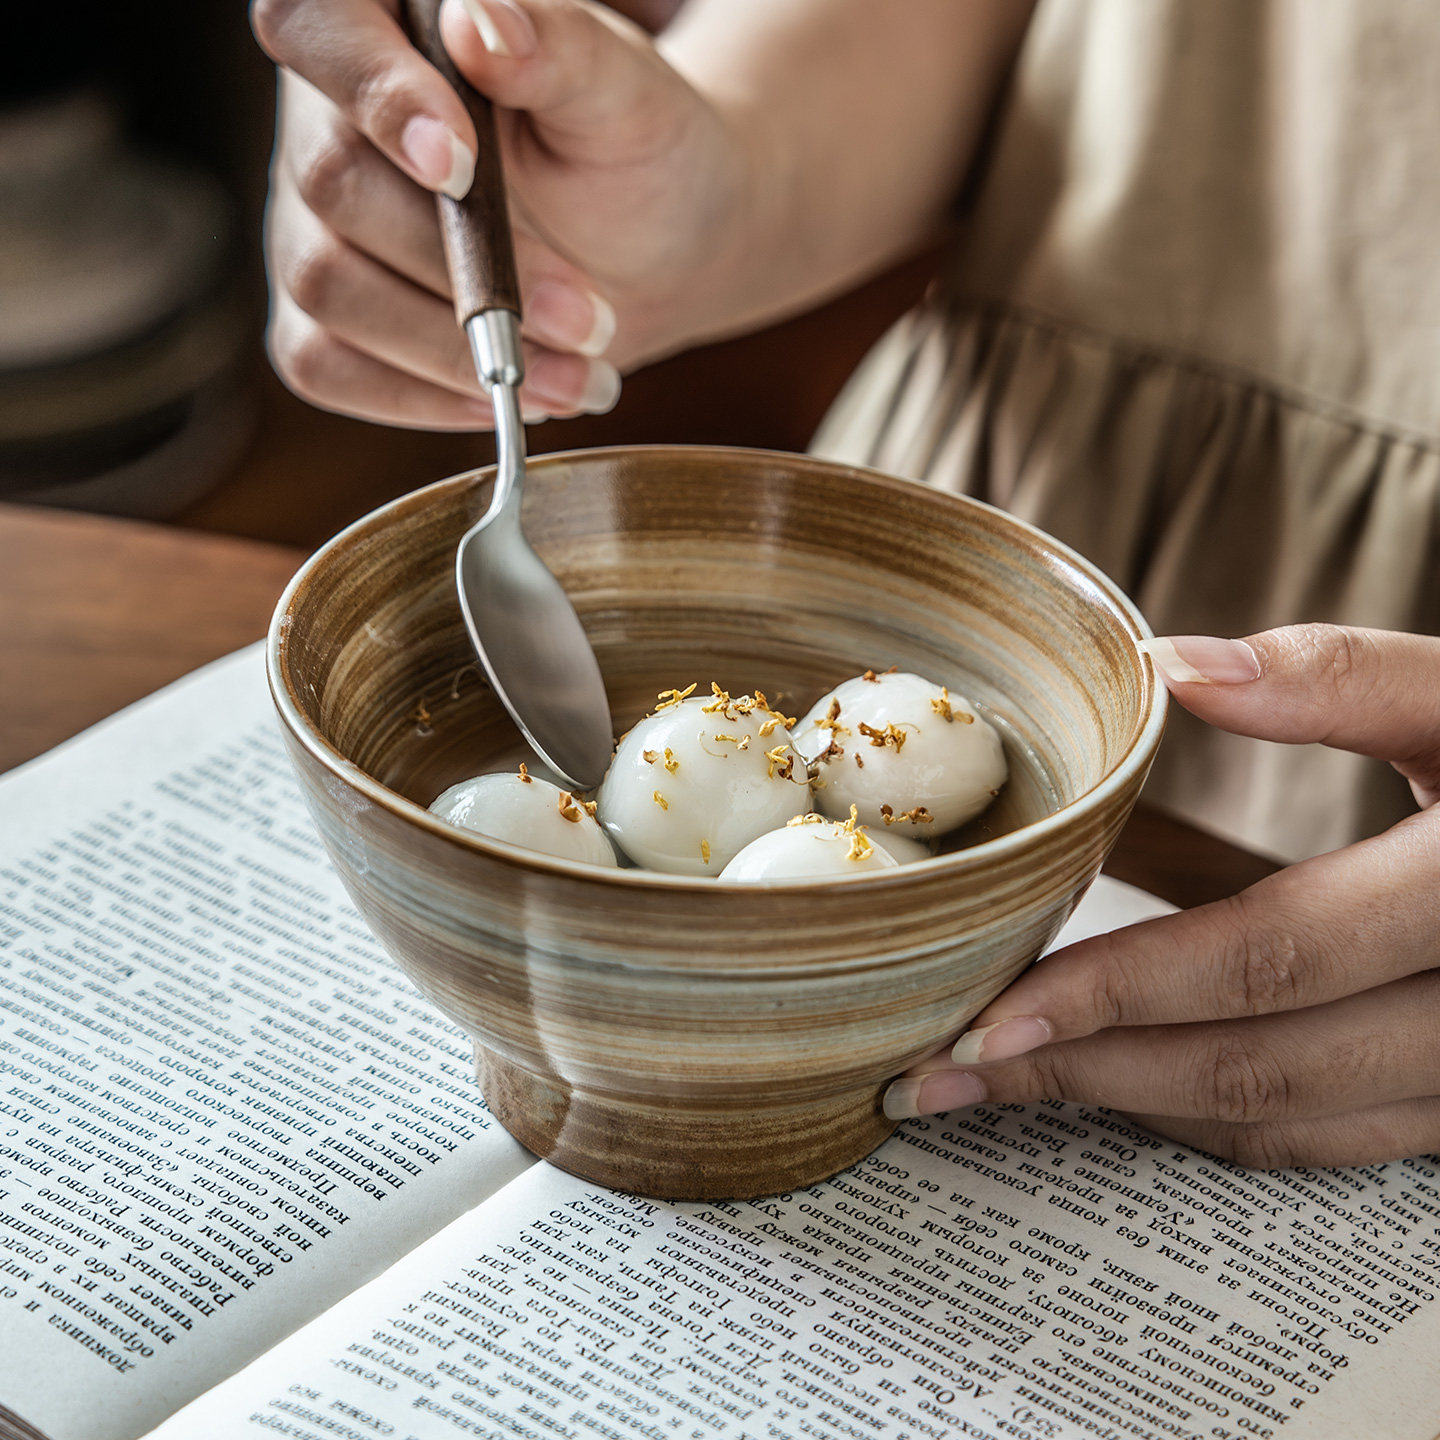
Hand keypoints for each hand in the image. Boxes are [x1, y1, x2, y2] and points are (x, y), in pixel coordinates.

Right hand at [250, 0, 748, 427]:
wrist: (654, 252)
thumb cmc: (633, 155)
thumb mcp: (623, 94)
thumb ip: (558, 49)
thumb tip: (479, 23)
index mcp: (383, 24)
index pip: (314, 23)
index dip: (374, 94)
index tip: (460, 166)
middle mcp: (326, 119)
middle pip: (332, 183)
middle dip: (465, 269)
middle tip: (589, 319)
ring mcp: (314, 222)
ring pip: (326, 286)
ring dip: (454, 349)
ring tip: (578, 375)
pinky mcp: (322, 316)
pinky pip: (324, 367)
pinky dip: (422, 396)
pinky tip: (505, 403)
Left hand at [884, 624, 1439, 1167]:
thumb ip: (1346, 678)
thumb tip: (1173, 664)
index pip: (1269, 961)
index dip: (1116, 995)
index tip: (985, 1018)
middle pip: (1257, 1065)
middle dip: (1086, 1075)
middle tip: (945, 1074)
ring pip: (1290, 1121)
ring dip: (1135, 1110)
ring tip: (1005, 1089)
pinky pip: (1335, 1138)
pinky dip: (1223, 1121)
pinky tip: (1130, 1086)